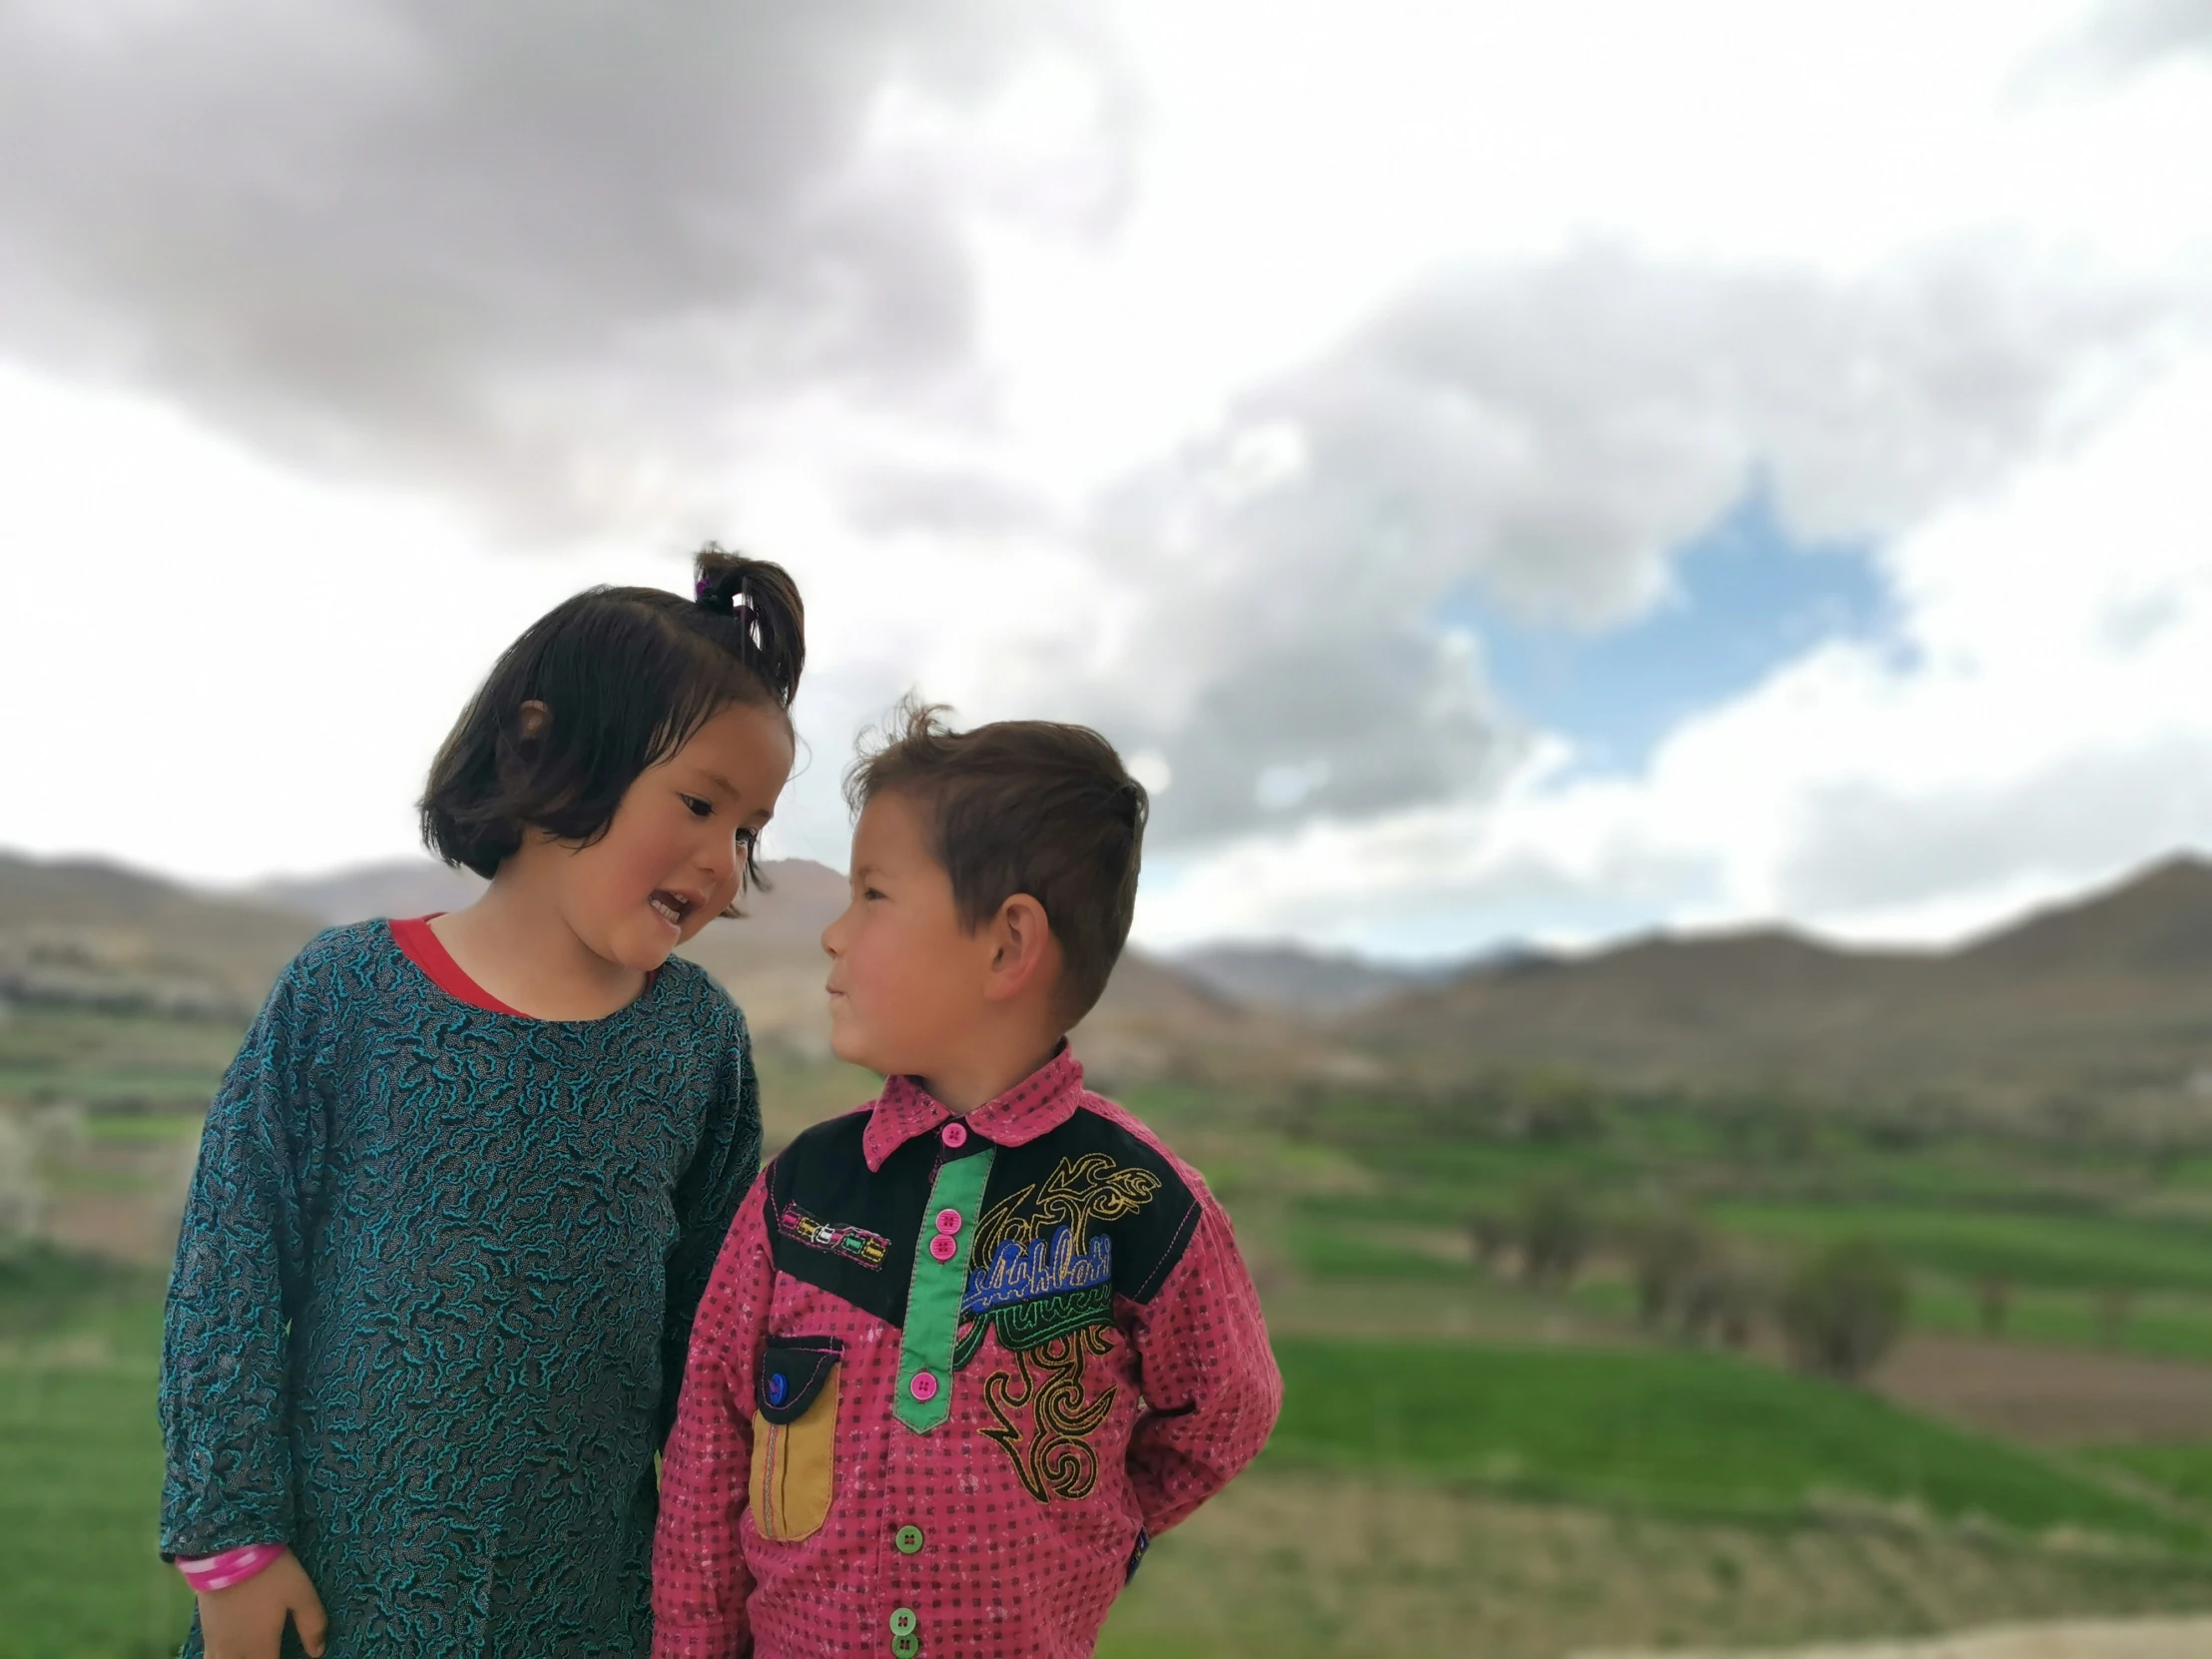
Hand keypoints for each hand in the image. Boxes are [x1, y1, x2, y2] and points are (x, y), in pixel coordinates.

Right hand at [198, 1550, 327, 1658]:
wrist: (227, 1552)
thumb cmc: (270, 1573)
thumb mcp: (301, 1593)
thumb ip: (312, 1624)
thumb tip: (317, 1652)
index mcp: (261, 1649)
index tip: (293, 1656)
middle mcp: (235, 1653)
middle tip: (272, 1651)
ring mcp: (216, 1644)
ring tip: (254, 1652)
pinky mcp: (204, 1631)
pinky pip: (209, 1658)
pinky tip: (232, 1651)